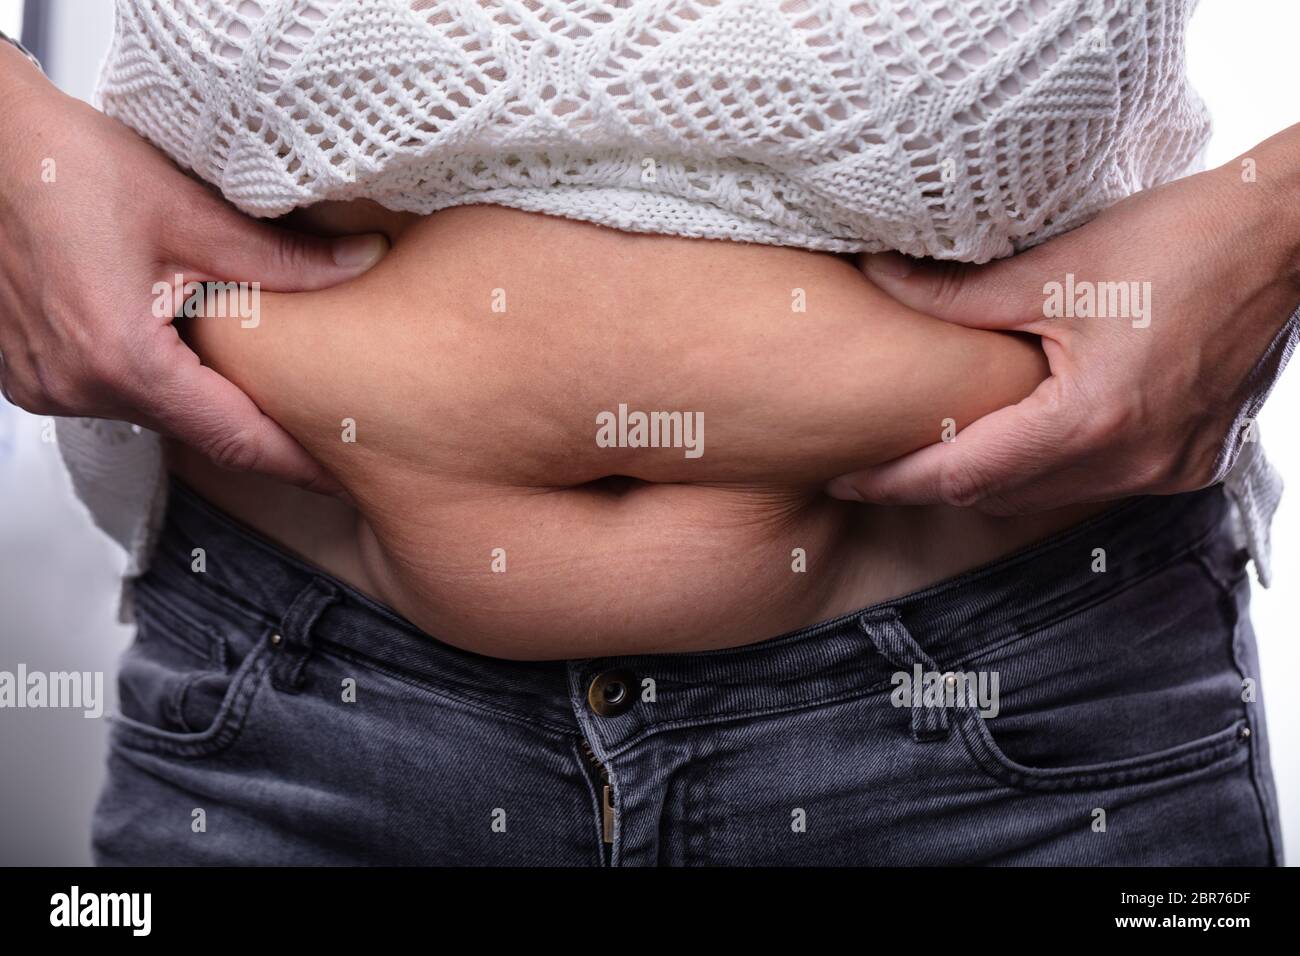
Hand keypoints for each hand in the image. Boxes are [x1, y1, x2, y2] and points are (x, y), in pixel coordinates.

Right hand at [0, 45, 387, 492]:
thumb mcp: (188, 211)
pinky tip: (194, 353)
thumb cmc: (62, 166)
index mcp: (121, 361)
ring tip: (271, 386)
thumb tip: (360, 263)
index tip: (344, 478)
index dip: (295, 463)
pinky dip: (162, 381)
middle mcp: (76, 388)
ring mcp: (46, 386)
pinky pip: (117, 394)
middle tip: (325, 429)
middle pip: (196, 430)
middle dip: (261, 429)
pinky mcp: (34, 373)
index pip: (232, 438)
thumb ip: (281, 256)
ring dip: (209, 400)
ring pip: (157, 413)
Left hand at [827, 131, 1299, 514]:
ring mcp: (1168, 472)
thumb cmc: (1176, 242)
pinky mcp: (1192, 463)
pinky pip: (1094, 483)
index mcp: (1092, 423)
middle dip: (935, 482)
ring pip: (1046, 496)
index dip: (895, 482)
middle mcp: (1133, 465)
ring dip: (991, 478)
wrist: (1285, 238)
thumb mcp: (1054, 268)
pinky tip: (1024, 436)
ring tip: (940, 445)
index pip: (963, 476)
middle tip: (880, 458)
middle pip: (1000, 496)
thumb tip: (876, 282)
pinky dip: (1048, 468)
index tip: (843, 480)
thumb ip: (955, 296)